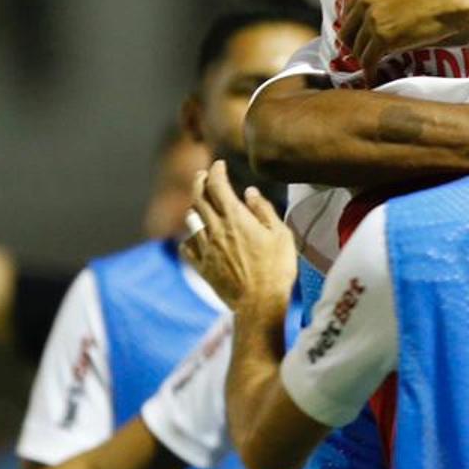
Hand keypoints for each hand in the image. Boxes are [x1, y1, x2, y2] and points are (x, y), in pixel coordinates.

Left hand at [180, 161, 296, 313]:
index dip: (216, 171)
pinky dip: (190, 238)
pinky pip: (187, 246)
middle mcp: (215, 229)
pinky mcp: (202, 267)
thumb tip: (249, 192)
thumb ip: (263, 210)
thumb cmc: (277, 268)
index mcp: (235, 218)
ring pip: (191, 220)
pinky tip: (196, 238)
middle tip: (202, 175)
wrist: (259, 304)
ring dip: (195, 207)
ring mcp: (205, 249)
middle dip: (200, 182)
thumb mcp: (280, 235)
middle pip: (198, 198)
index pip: (217, 185)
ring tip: (200, 204)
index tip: (219, 164)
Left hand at [338, 0, 468, 78]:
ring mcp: (374, 20)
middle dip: (355, 43)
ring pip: (357, 47)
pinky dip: (369, 71)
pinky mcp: (384, 39)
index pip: (350, 10)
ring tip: (373, 66)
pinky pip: (369, 60)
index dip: (356, 24)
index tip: (362, 34)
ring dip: (363, 58)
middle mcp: (367, 1)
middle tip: (366, 52)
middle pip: (347, 30)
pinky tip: (373, 77)